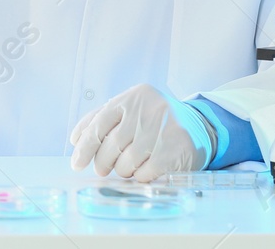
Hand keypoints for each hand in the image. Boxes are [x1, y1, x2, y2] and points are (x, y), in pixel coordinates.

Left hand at [69, 84, 212, 181]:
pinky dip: (140, 176)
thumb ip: (102, 118)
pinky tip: (146, 170)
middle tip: (103, 168)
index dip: (85, 146)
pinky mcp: (174, 151)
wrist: (198, 127)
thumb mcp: (131, 109)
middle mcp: (147, 110)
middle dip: (103, 162)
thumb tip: (76, 139)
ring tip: (130, 166)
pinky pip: (144, 174)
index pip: (99, 122)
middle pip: (111, 145)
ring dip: (123, 170)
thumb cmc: (155, 120)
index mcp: (132, 97)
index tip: (77, 163)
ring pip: (126, 163)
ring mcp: (162, 130)